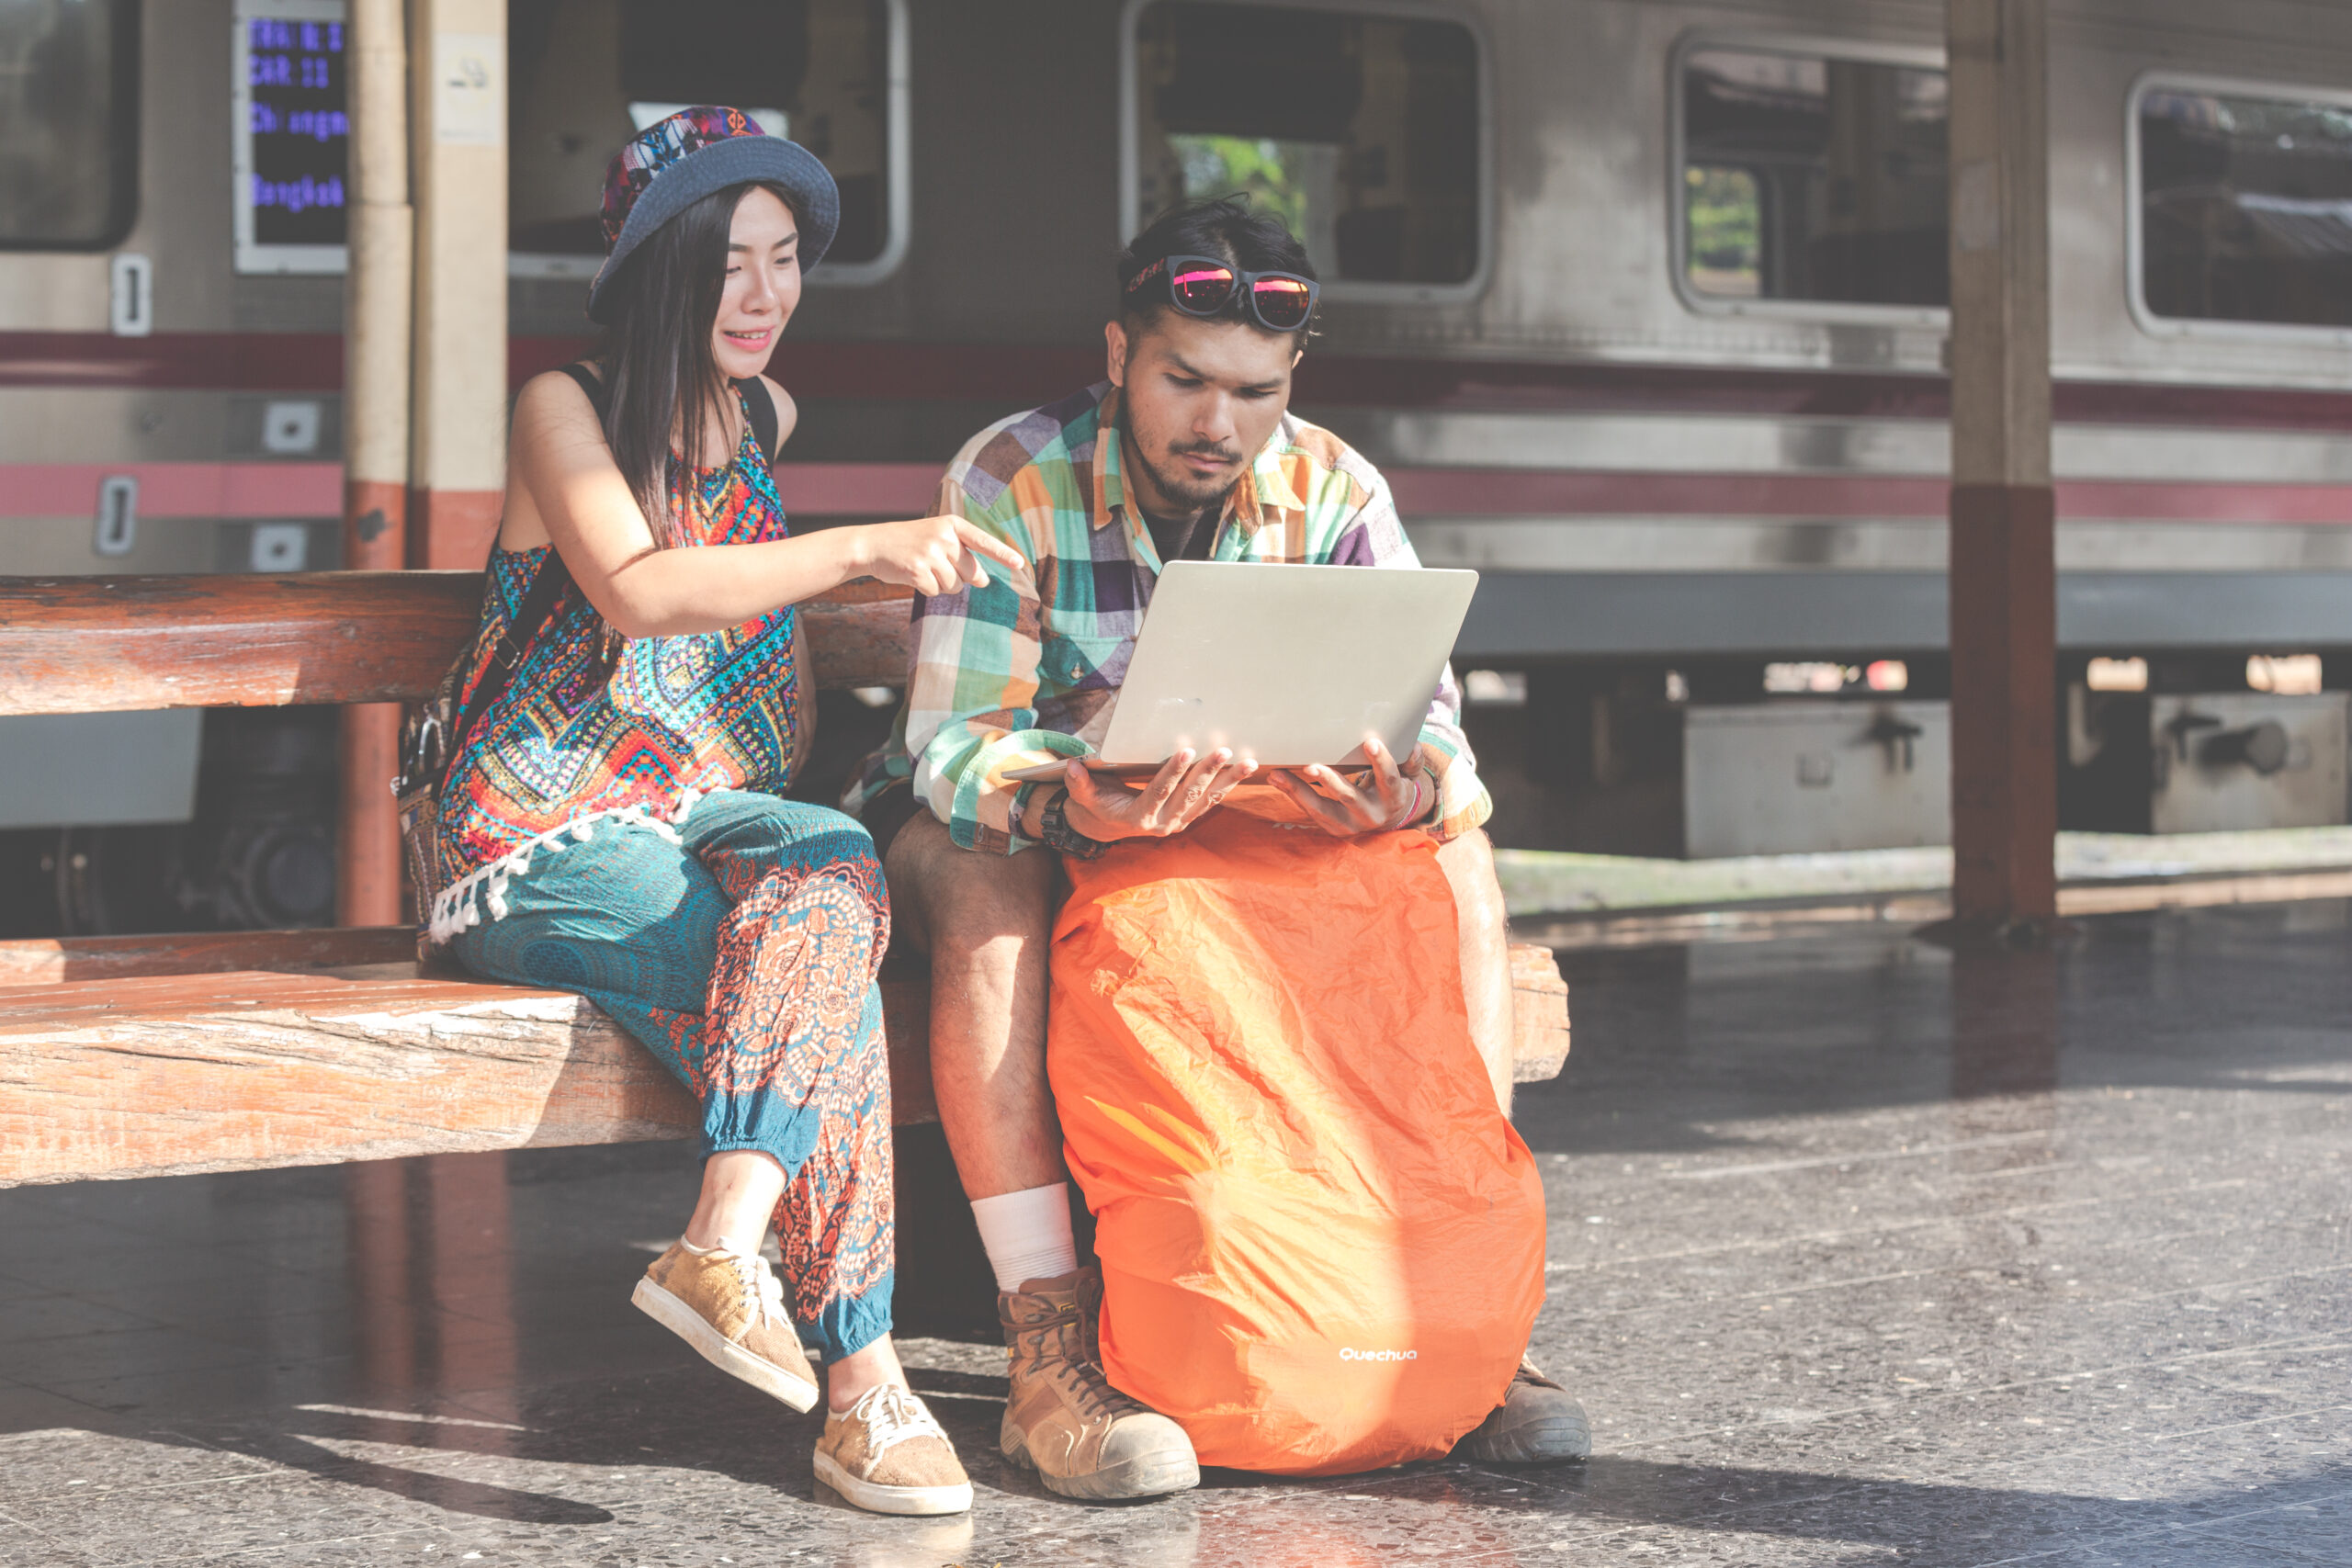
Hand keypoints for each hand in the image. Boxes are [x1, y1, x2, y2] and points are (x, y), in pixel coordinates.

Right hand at [851, 515, 1027, 595]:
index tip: (1019, 564)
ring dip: (941, 584)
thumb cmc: (911, 543)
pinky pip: (935, 592)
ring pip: (954, 586)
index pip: (983, 541)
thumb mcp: (938, 540)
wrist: (873, 544)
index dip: (1002, 554)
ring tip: (924, 569)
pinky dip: (926, 589)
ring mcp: (930, 553)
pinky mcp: (917, 570)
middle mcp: (944, 537)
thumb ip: (963, 555)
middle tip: (936, 566)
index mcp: (952, 525)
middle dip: (958, 577)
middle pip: (970, 572)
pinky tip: (913, 575)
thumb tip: (984, 581)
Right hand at [1059, 748, 1256, 841]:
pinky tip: (1243, 771)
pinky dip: (1227, 786)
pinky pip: (1210, 803)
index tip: (1186, 751)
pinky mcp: (1187, 819)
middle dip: (1207, 772)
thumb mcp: (1083, 796)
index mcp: (1138, 818)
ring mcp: (1177, 823)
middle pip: (1188, 796)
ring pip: (1206, 801)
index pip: (1158, 792)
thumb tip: (1071, 766)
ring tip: (1247, 762)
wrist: (1106, 827)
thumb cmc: (1095, 805)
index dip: (1172, 772)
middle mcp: (1162, 824)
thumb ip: (1079, 783)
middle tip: (1222, 750)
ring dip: (1227, 780)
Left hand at [1267, 737, 1429, 836]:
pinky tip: (1277, 779)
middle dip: (1329, 781)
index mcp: (1393, 798)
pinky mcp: (1333, 828)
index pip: (1388, 779)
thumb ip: (1411, 760)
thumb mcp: (1408, 774)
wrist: (1387, 818)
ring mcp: (1350, 824)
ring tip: (1278, 774)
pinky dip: (1293, 795)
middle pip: (1349, 797)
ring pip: (1322, 809)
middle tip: (1311, 765)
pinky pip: (1311, 812)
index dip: (1381, 761)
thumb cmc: (1393, 786)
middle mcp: (1371, 814)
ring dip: (1299, 791)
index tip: (1370, 742)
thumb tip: (1411, 745)